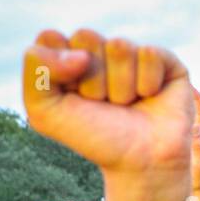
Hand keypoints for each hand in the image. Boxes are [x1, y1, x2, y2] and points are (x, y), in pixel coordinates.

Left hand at [23, 28, 192, 177]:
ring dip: (120, 87)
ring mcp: (131, 53)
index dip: (58, 70)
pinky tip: (149, 98)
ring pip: (119, 46)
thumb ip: (36, 70)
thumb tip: (81, 54)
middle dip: (91, 79)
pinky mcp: (163, 59)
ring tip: (126, 104)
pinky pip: (149, 54)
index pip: (50, 38)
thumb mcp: (45, 112)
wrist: (140, 163)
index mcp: (67, 58)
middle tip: (102, 104)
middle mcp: (99, 51)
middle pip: (85, 37)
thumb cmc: (94, 138)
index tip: (71, 98)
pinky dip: (147, 84)